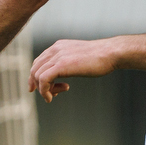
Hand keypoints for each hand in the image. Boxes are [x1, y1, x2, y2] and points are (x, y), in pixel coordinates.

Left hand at [29, 35, 145, 101]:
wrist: (110, 53)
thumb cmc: (101, 58)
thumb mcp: (80, 58)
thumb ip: (70, 62)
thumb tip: (66, 72)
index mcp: (59, 46)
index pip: (39, 61)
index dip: (35, 76)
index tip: (39, 89)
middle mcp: (55, 49)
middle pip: (35, 68)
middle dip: (37, 84)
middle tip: (48, 95)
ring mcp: (57, 56)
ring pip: (37, 75)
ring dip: (43, 90)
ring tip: (54, 96)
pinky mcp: (61, 65)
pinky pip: (43, 79)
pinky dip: (44, 91)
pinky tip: (52, 97)